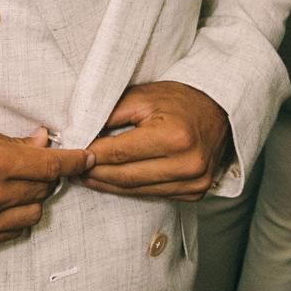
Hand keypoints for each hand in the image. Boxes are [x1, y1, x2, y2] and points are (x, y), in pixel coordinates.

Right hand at [0, 123, 92, 249]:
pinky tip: (3, 205)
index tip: (85, 158)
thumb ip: (14, 142)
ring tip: (15, 187)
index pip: (49, 164)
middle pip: (43, 190)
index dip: (72, 161)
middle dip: (45, 176)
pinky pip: (13, 233)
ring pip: (33, 215)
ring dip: (32, 200)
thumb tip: (44, 141)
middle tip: (35, 166)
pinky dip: (15, 219)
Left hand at [79, 81, 229, 201]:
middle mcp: (187, 164)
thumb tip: (81, 132)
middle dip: (96, 173)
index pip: (120, 152)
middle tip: (72, 168)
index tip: (72, 152)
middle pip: (126, 176)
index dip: (92, 154)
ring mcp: (194, 182)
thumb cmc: (178, 99)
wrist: (218, 110)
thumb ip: (111, 114)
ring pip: (137, 190)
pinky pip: (153, 194)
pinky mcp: (195, 193)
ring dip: (109, 185)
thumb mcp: (143, 96)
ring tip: (86, 177)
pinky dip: (130, 189)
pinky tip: (112, 182)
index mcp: (174, 137)